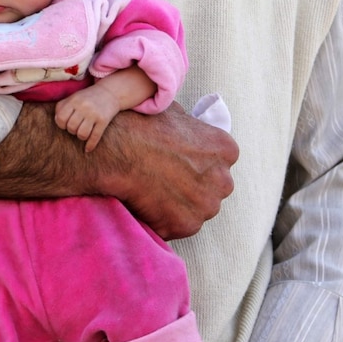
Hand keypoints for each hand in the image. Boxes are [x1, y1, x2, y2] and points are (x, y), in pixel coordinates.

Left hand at [55, 86, 120, 152]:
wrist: (109, 93)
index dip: (61, 124)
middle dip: (72, 130)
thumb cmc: (87, 98)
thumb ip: (61, 107)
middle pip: (71, 128)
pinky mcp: (104, 120)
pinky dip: (90, 145)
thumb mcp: (73, 98)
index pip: (61, 119)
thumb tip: (57, 120)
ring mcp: (94, 114)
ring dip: (81, 136)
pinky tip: (87, 149)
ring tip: (83, 132)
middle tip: (77, 126)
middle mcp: (84, 106)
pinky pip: (95, 137)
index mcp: (74, 100)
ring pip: (82, 134)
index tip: (66, 123)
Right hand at [98, 103, 237, 239]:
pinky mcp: (185, 226)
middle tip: (165, 181)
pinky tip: (145, 205)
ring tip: (152, 194)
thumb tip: (187, 134)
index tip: (179, 166)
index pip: (219, 165)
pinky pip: (175, 227)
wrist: (117, 149)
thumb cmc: (142, 127)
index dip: (197, 166)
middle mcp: (223, 181)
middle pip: (212, 191)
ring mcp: (206, 207)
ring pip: (195, 211)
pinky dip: (161, 221)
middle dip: (193, 189)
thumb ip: (192, 130)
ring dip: (178, 207)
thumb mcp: (176, 114)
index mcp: (225, 150)